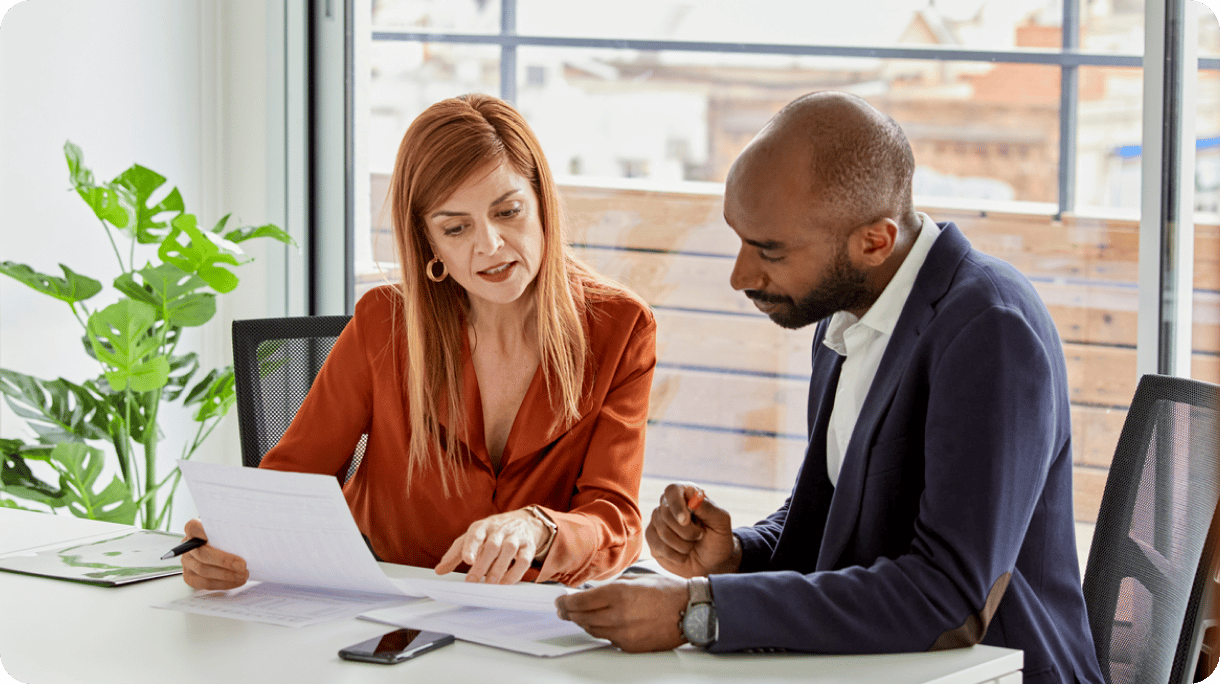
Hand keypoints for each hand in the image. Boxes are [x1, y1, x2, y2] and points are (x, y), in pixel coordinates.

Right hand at [179, 518, 248, 589]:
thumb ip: (229, 531)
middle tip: (242, 565)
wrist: (218, 549)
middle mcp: (187, 547)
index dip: (204, 532)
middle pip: (202, 554)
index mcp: (193, 531)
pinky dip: (223, 583)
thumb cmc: (224, 538)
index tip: (223, 535)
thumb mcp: (226, 530)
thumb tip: (246, 537)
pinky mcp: (190, 577)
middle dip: (224, 561)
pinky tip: (236, 581)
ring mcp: (187, 563)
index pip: (193, 527)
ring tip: (243, 575)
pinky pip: (205, 584)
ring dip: (226, 575)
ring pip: (203, 570)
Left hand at [434, 509, 549, 583]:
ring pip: (509, 550)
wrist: (523, 521)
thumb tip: (439, 570)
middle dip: (483, 564)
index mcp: (482, 527)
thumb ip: (455, 553)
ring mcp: (516, 537)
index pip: (476, 535)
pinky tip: (505, 583)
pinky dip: (515, 573)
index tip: (467, 560)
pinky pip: (524, 560)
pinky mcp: (529, 547)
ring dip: (499, 568)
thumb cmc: (492, 533)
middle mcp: (499, 530)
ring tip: (490, 583)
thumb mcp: (473, 537)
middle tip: (473, 580)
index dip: (471, 547)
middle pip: (492, 546)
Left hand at [554, 575, 687, 651]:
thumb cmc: (667, 592)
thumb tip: (590, 593)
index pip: (580, 602)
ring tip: (578, 617)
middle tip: (563, 610)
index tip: (560, 601)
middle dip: (569, 614)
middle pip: (582, 618)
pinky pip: (609, 640)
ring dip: (584, 623)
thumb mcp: (635, 580)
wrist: (691, 611)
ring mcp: (624, 634)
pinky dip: (603, 631)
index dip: (565, 602)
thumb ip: (610, 588)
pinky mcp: (631, 646)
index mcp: (618, 594)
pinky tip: (602, 624)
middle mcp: (618, 616)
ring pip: (593, 631)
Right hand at [645, 483, 740, 577]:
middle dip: (686, 531)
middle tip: (699, 536)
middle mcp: (669, 505)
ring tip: (692, 546)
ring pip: (661, 530)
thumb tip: (689, 492)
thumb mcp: (720, 521)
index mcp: (686, 495)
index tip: (685, 521)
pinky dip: (674, 554)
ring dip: (682, 544)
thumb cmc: (718, 538)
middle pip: (665, 513)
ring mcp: (658, 522)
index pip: (672, 490)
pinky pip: (657, 545)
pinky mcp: (653, 539)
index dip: (677, 505)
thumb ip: (707, 507)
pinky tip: (682, 555)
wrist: (713, 562)